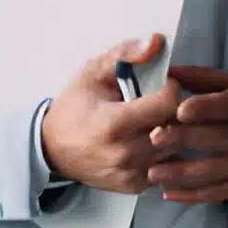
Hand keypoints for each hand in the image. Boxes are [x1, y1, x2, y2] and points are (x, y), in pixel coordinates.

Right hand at [39, 35, 185, 193]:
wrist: (52, 148)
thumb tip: (156, 41)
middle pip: (176, 127)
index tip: (163, 83)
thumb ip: (125, 55)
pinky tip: (148, 138)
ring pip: (176, 147)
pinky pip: (167, 165)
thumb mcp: (93, 73)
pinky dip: (164, 151)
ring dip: (172, 131)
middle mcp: (125, 154)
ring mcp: (131, 173)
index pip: (167, 104)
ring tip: (153, 120)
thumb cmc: (75, 107)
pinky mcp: (135, 186)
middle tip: (159, 102)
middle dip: (175, 110)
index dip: (171, 88)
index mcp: (114, 124)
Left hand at [139, 65, 227, 203]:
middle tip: (152, 138)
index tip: (178, 110)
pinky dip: (189, 195)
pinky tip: (166, 192)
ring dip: (177, 173)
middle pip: (212, 138)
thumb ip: (201, 78)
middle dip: (180, 139)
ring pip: (208, 171)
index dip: (203, 107)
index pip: (226, 105)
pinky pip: (214, 193)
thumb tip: (166, 71)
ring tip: (151, 172)